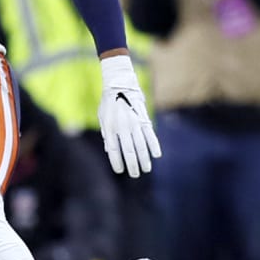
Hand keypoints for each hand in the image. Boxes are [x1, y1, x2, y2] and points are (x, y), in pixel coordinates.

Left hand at [97, 55, 159, 177]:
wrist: (119, 84)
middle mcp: (122, 127)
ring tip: (146, 169)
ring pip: (141, 145)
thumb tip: (110, 151)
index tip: (120, 171)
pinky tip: (156, 155)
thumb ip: (106, 134)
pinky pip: (150, 134)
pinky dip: (154, 145)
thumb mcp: (102, 118)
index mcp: (110, 127)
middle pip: (128, 151)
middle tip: (135, 175)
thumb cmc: (108, 103)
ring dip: (144, 159)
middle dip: (132, 165)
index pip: (113, 150)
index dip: (117, 162)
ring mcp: (134, 123)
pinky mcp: (143, 118)